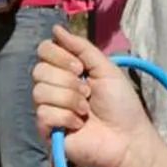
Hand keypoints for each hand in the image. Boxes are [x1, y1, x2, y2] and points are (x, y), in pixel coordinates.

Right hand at [31, 27, 158, 166]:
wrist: (127, 138)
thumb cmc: (121, 105)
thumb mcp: (105, 68)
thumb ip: (81, 47)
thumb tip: (56, 28)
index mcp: (66, 71)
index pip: (44, 51)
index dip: (60, 55)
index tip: (81, 68)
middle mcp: (54, 88)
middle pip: (39, 70)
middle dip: (68, 80)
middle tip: (88, 92)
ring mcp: (49, 109)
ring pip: (40, 92)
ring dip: (69, 99)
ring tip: (86, 110)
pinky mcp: (46, 130)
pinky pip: (44, 114)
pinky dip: (66, 117)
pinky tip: (79, 125)